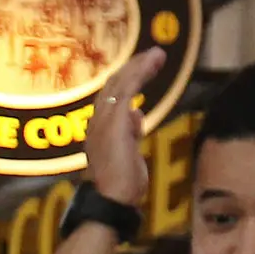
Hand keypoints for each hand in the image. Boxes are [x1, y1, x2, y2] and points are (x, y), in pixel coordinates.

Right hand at [83, 47, 168, 208]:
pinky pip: (128, 88)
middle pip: (113, 86)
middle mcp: (97, 122)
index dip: (126, 82)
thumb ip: (130, 134)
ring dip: (139, 65)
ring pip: (120, 83)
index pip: (110, 99)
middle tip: (152, 56)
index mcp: (99, 131)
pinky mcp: (114, 119)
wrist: (111, 199)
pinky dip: (141, 72)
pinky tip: (153, 61)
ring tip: (157, 54)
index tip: (142, 72)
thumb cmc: (119, 187)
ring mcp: (103, 120)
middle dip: (133, 68)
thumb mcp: (127, 155)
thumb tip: (136, 117)